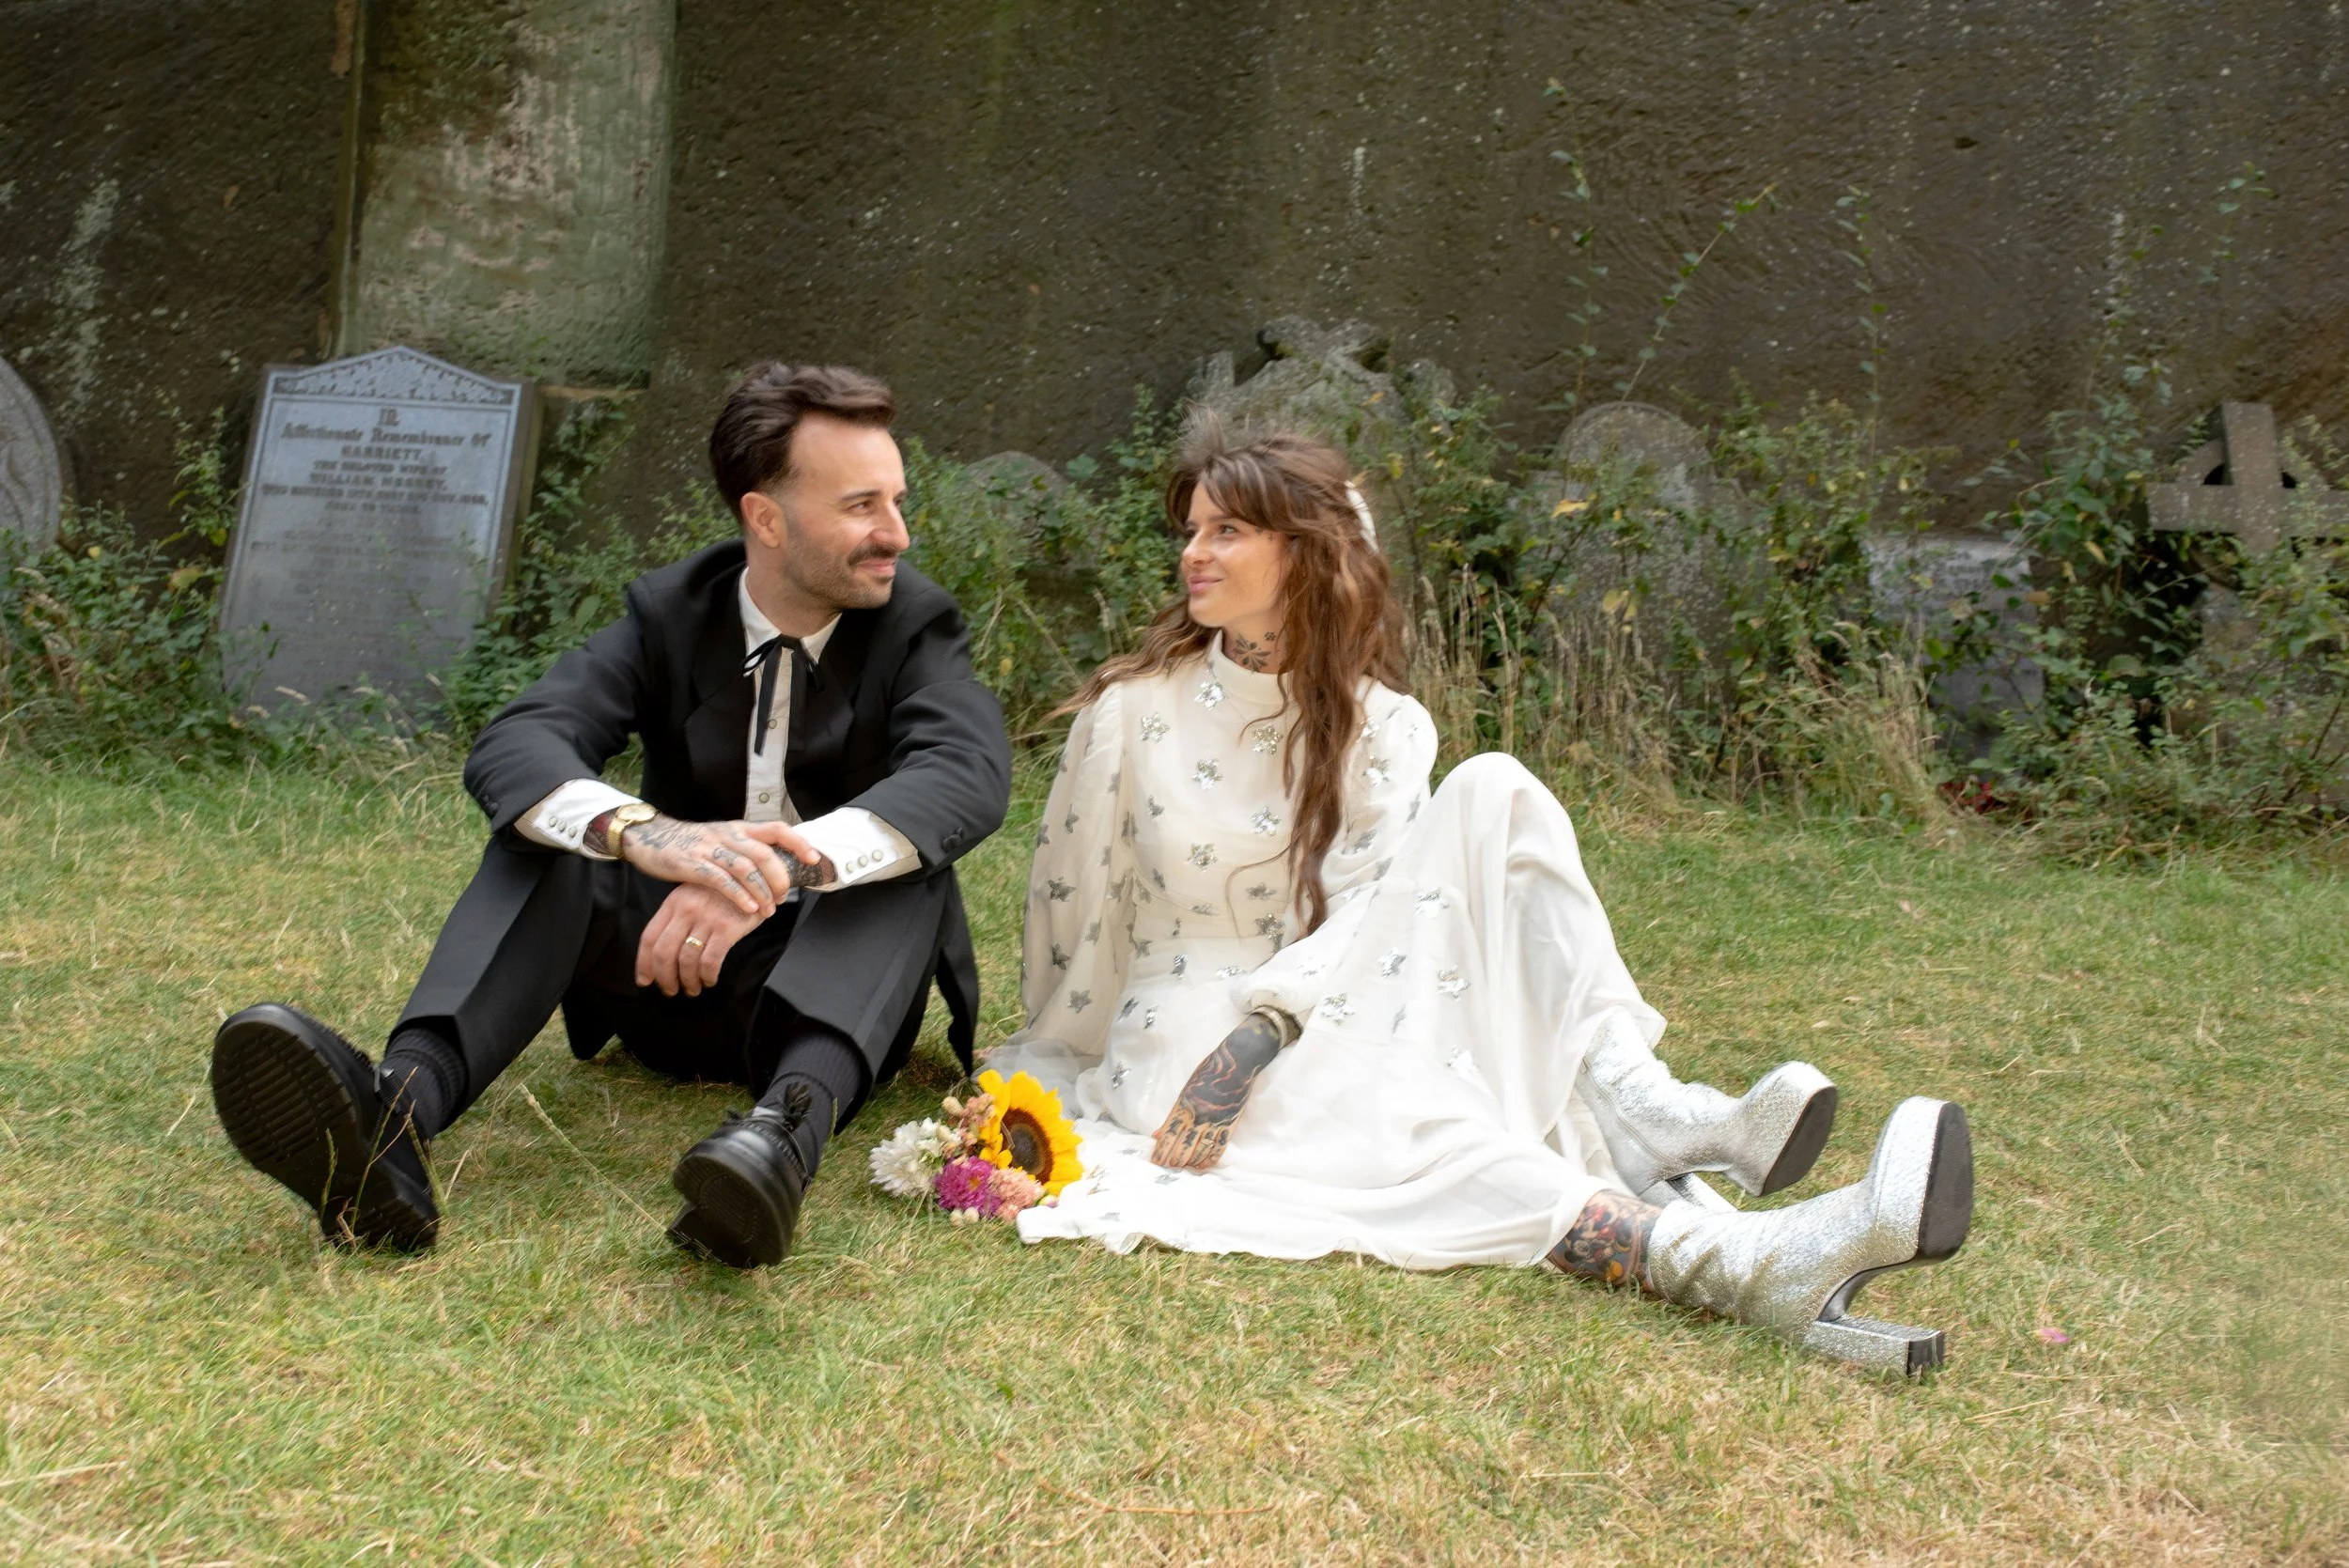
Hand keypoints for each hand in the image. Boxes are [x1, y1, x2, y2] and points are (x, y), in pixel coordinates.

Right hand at [615, 813, 834, 916]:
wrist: (649, 837)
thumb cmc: (690, 844)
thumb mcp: (721, 840)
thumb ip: (744, 850)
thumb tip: (774, 868)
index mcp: (738, 828)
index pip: (775, 829)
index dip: (797, 842)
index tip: (814, 859)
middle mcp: (727, 835)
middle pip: (764, 853)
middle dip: (780, 877)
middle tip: (785, 897)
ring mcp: (709, 848)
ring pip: (745, 868)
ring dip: (762, 891)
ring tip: (769, 910)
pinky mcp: (691, 864)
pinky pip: (720, 880)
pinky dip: (739, 895)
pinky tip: (750, 909)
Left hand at [637, 883, 765, 996]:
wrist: (756, 877)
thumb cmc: (724, 892)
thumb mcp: (694, 895)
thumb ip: (677, 917)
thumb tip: (662, 952)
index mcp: (674, 902)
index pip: (649, 937)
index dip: (644, 963)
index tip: (644, 980)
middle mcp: (686, 910)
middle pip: (664, 952)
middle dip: (664, 978)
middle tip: (670, 990)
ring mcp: (707, 919)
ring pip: (686, 960)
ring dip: (687, 981)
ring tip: (692, 989)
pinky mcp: (727, 928)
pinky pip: (710, 961)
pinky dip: (707, 976)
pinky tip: (709, 980)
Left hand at [1148, 1010, 1294, 1171]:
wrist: (1235, 1064)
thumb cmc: (1208, 1072)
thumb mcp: (1185, 1090)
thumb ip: (1173, 1114)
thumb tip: (1158, 1133)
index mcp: (1184, 1106)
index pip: (1169, 1135)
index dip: (1161, 1151)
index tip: (1155, 1161)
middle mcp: (1198, 1117)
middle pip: (1183, 1146)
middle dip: (1173, 1159)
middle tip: (1167, 1167)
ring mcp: (1215, 1122)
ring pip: (1200, 1149)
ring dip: (1190, 1161)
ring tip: (1182, 1167)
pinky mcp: (1229, 1125)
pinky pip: (1219, 1147)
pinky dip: (1210, 1158)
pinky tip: (1203, 1165)